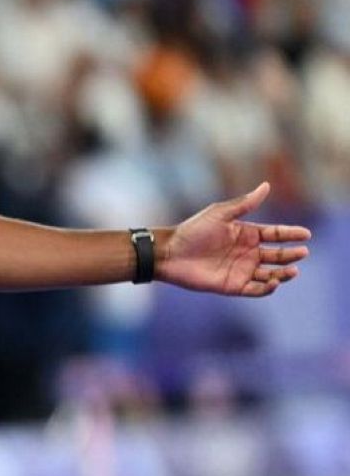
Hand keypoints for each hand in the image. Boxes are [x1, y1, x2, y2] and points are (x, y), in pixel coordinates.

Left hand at [160, 183, 311, 296]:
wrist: (169, 253)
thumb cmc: (192, 231)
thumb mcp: (220, 214)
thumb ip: (244, 204)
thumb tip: (266, 185)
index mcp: (246, 233)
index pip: (275, 234)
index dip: (291, 234)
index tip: (306, 234)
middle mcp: (247, 252)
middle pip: (277, 255)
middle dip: (291, 254)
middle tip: (302, 253)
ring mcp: (241, 269)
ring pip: (270, 274)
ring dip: (283, 273)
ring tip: (292, 270)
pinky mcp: (233, 286)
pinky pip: (256, 289)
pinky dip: (267, 288)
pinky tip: (272, 282)